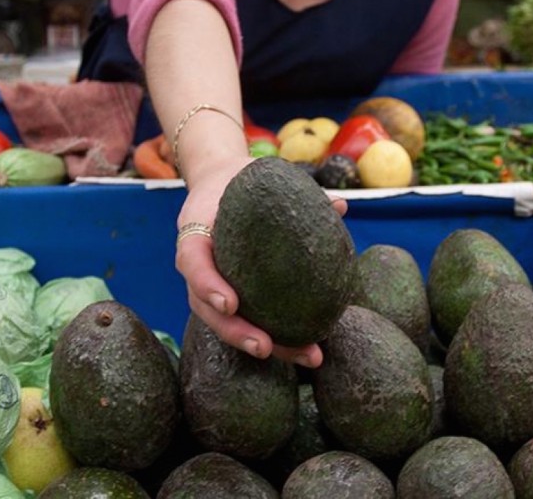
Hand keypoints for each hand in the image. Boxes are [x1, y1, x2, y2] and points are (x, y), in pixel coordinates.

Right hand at [175, 156, 346, 367]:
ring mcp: (207, 282)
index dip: (207, 284)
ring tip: (305, 356)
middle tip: (265, 347)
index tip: (229, 304)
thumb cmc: (240, 179)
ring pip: (223, 322)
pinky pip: (242, 318)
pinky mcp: (224, 293)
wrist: (218, 182)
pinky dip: (273, 336)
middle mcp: (197, 262)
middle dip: (235, 331)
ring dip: (259, 344)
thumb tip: (340, 207)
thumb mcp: (256, 176)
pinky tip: (309, 348)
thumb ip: (296, 190)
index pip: (192, 261)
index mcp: (195, 231)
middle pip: (204, 307)